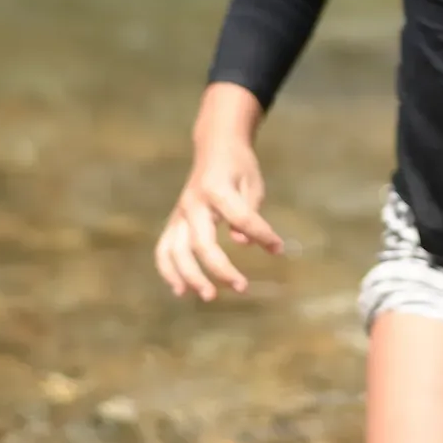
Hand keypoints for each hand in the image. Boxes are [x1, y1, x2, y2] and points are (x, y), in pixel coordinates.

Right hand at [154, 85, 282, 300]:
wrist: (215, 146)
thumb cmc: (239, 166)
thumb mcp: (252, 183)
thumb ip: (249, 214)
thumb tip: (243, 244)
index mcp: (217, 189)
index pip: (241, 219)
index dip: (262, 235)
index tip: (278, 247)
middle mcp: (193, 203)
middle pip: (201, 243)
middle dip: (220, 269)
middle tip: (242, 288)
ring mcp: (180, 213)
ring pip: (176, 251)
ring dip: (190, 276)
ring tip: (209, 296)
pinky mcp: (174, 221)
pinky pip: (164, 249)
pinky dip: (168, 271)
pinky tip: (180, 290)